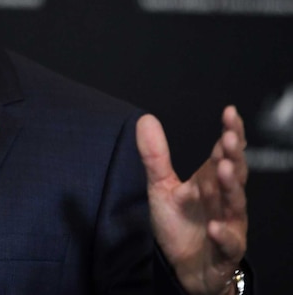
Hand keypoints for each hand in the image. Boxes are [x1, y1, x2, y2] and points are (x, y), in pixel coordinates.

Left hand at [136, 106, 247, 294]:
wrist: (184, 267)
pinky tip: (216, 227)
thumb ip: (156, 156)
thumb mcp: (162, 187)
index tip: (230, 113)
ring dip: (232, 187)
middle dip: (234, 155)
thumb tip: (146, 119)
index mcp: (211, 180)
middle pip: (235, 173)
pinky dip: (224, 234)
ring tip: (225, 169)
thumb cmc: (179, 224)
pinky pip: (229, 242)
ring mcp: (228, 224)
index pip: (223, 153)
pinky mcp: (225, 250)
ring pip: (235, 203)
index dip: (230, 133)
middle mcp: (224, 199)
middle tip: (230, 138)